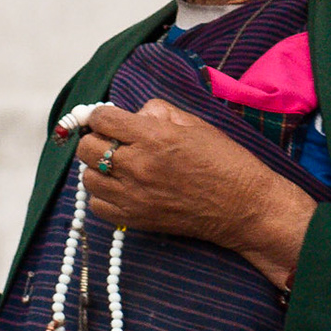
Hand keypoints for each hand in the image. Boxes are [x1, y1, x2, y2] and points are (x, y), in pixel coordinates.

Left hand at [75, 100, 315, 287]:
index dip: (101, 115)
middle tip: (112, 141)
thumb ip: (160, 112)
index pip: (103, 118)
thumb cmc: (226, 162)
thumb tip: (133, 113)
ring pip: (87, 177)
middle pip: (86, 147)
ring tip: (116, 167)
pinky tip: (120, 189)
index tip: (107, 118)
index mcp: (154, 136)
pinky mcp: (136, 219)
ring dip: (97, 168)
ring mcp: (134, 195)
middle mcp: (138, 165)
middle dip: (96, 139)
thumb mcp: (197, 124)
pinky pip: (97, 206)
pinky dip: (102, 195)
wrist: (244, 207)